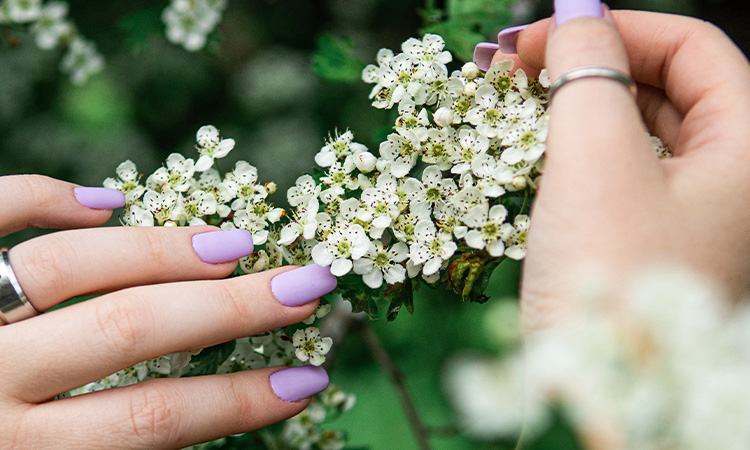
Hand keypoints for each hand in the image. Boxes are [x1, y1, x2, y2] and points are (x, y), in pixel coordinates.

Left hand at [0, 175, 335, 448]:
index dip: (241, 402)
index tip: (309, 378)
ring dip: (161, 250)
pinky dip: (45, 197)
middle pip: (130, 331)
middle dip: (231, 307)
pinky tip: (106, 199)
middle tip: (304, 282)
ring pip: (69, 265)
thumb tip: (196, 413)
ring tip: (233, 243)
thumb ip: (99, 449)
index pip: (152, 423)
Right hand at [477, 2, 749, 326]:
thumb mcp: (596, 163)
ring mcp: (690, 220)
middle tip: (514, 64)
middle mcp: (730, 184)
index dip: (618, 28)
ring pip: (638, 135)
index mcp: (748, 154)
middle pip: (666, 90)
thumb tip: (573, 20)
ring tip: (513, 101)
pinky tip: (533, 152)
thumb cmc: (609, 285)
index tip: (543, 33)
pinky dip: (576, 155)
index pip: (695, 50)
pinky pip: (618, 179)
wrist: (599, 406)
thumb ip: (586, 76)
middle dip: (589, 67)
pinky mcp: (646, 250)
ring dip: (576, 110)